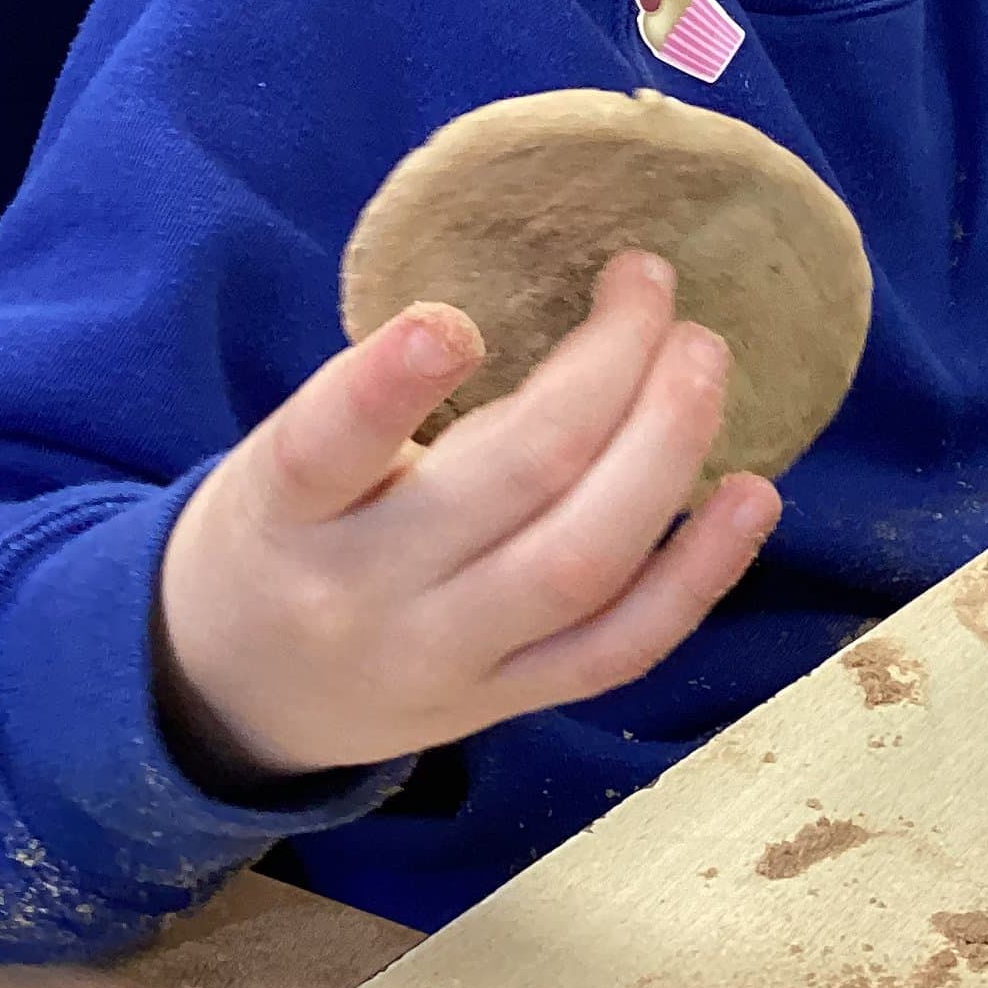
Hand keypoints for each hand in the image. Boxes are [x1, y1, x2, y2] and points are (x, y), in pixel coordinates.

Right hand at [152, 251, 780, 787]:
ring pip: (583, 562)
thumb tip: (551, 312)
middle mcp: (365, 593)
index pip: (323, 451)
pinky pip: (621, 645)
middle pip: (509, 484)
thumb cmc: (280, 534)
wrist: (236, 694)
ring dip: (666, 449)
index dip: (386, 386)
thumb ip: (381, 402)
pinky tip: (751, 494)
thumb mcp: (279, 460)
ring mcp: (448, 659)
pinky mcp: (510, 701)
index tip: (452, 322)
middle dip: (605, 372)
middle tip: (650, 285)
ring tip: (702, 359)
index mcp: (285, 513)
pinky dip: (700, 570)